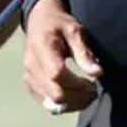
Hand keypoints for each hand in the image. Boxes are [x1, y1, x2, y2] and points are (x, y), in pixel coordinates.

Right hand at [23, 0, 102, 114]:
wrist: (39, 22)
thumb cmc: (59, 25)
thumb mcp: (75, 31)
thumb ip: (84, 53)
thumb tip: (97, 73)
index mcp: (42, 47)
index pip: (57, 74)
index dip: (78, 84)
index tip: (93, 83)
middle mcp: (32, 65)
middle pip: (54, 94)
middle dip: (78, 98)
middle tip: (93, 91)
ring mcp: (29, 76)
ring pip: (51, 103)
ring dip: (72, 104)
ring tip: (87, 94)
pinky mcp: (30, 84)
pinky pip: (47, 103)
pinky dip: (63, 104)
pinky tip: (75, 95)